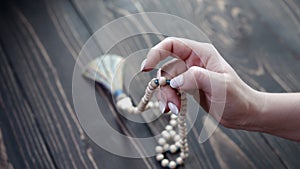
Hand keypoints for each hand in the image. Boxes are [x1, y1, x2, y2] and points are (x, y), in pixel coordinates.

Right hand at [141, 37, 260, 128]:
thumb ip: (197, 78)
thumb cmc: (237, 97)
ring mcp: (189, 75)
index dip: (156, 52)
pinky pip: (171, 90)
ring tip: (173, 109)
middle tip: (170, 104)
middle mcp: (193, 61)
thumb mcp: (220, 86)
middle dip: (164, 86)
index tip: (146, 68)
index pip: (172, 45)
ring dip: (166, 96)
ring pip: (167, 82)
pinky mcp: (188, 87)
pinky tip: (172, 110)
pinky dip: (168, 100)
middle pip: (166, 68)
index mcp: (201, 53)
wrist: (243, 113)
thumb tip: (175, 81)